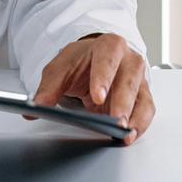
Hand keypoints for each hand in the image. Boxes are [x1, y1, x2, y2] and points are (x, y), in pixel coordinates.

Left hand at [29, 33, 155, 144]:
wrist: (92, 61)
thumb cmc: (80, 63)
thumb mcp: (60, 70)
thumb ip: (48, 88)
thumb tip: (36, 107)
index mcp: (109, 46)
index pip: (109, 58)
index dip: (104, 77)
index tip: (97, 97)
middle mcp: (129, 60)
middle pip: (130, 79)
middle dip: (123, 102)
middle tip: (115, 121)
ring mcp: (139, 79)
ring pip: (142, 97)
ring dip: (135, 117)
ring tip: (124, 134)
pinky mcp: (142, 97)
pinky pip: (146, 111)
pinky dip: (140, 125)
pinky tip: (129, 136)